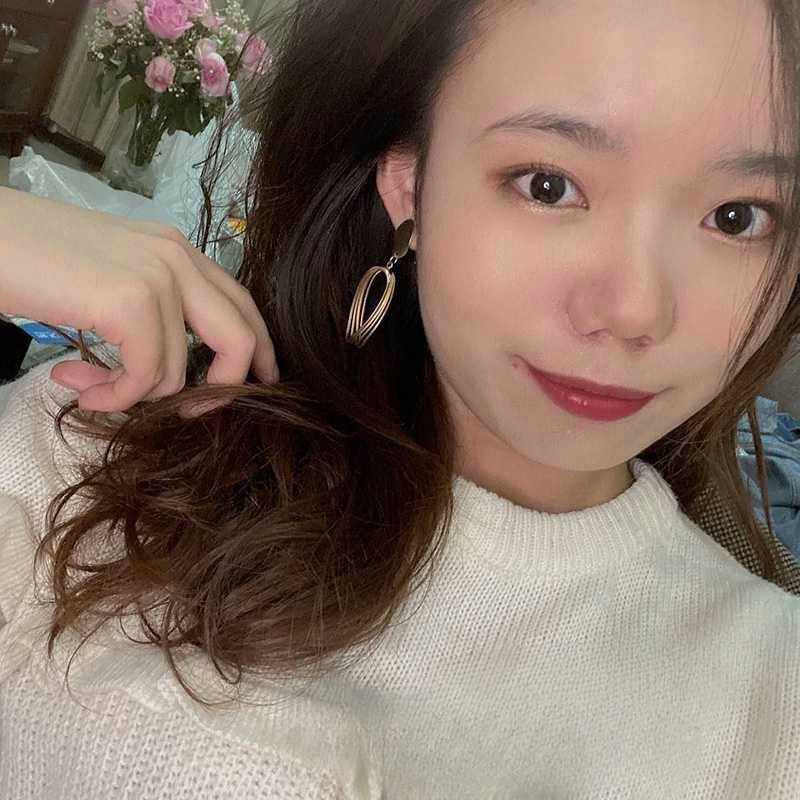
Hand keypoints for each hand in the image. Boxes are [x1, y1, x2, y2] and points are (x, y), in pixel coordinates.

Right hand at [0, 187, 278, 414]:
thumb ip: (145, 318)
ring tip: (87, 385)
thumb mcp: (104, 282)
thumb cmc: (27, 258)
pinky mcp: (131, 303)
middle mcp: (177, 257)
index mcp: (175, 250)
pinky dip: (115, 397)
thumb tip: (162, 380)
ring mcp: (158, 278)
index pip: (240, 304)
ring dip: (132, 396)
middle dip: (227, 387)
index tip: (257, 384)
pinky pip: (146, 379)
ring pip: (178, 373)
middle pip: (241, 338)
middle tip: (192, 414)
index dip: (257, 351)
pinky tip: (81, 387)